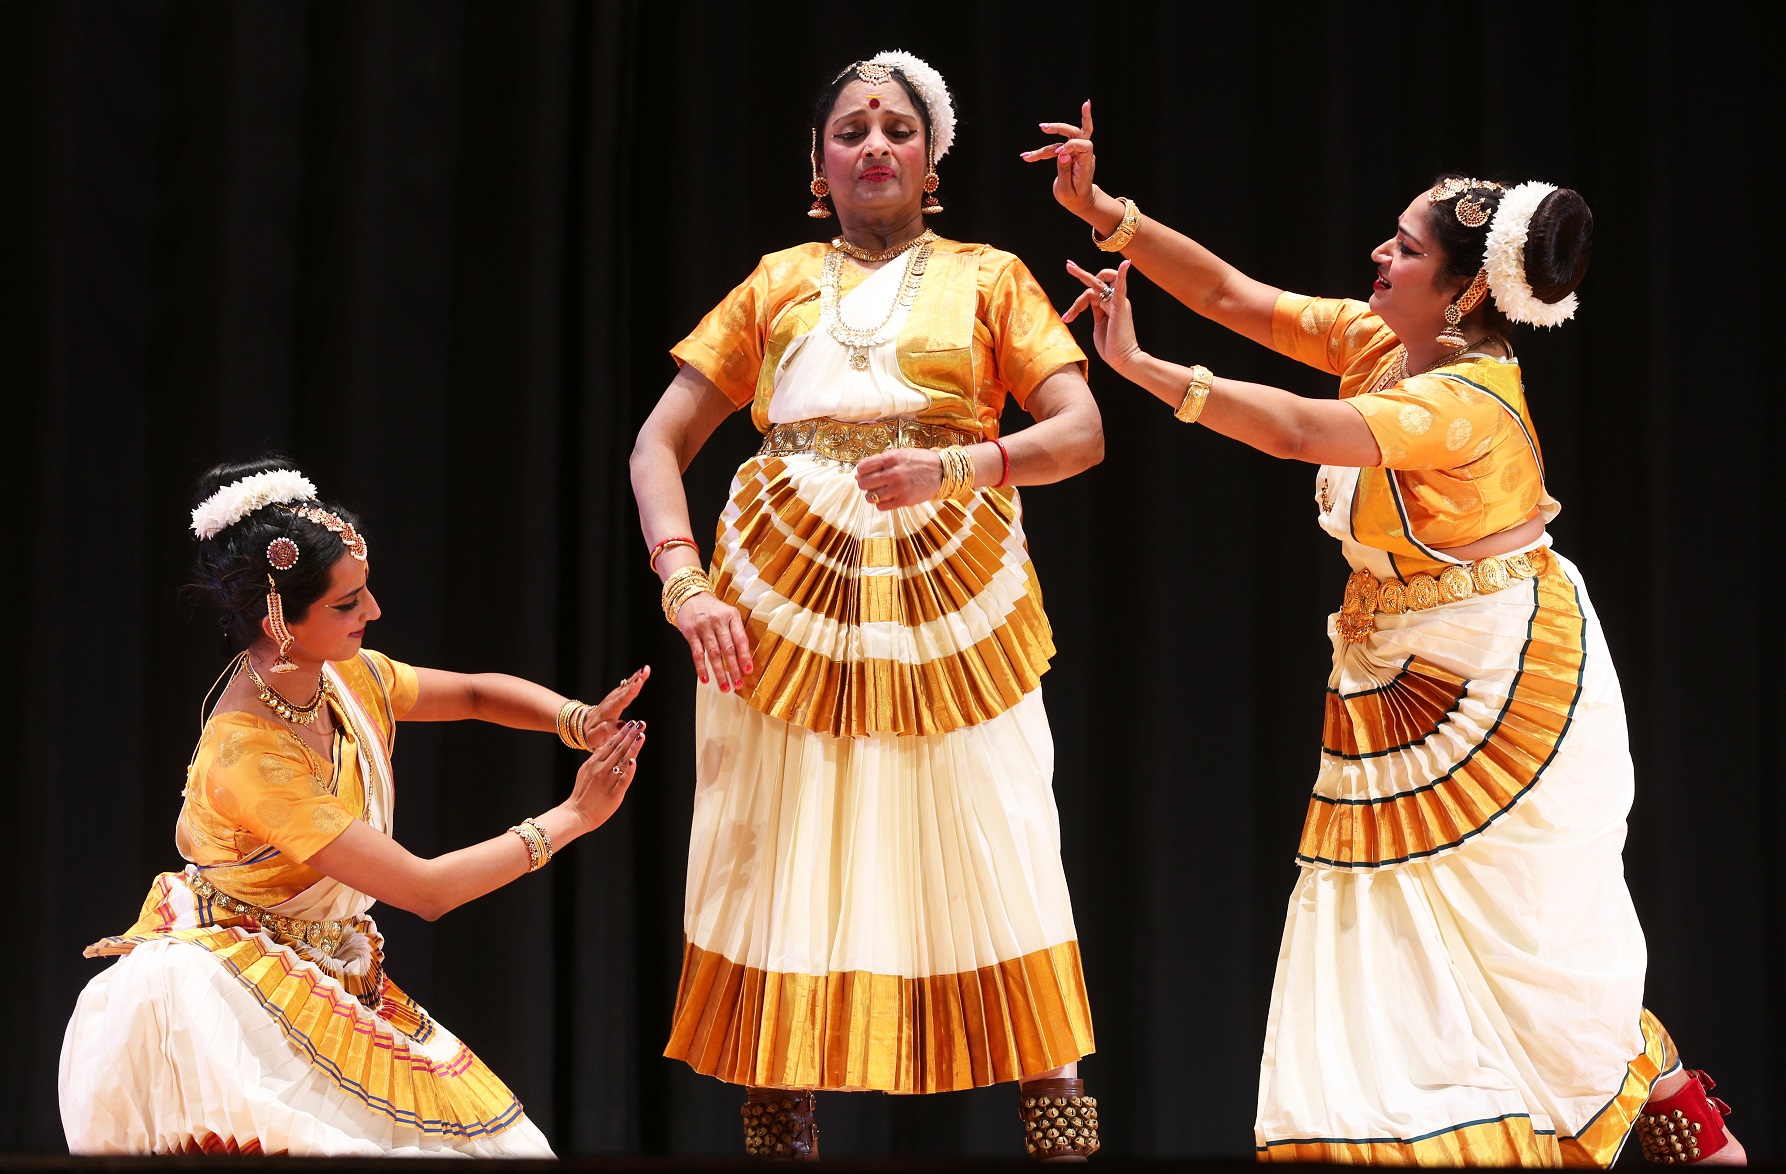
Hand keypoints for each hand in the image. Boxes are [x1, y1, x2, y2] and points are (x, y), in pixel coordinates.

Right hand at [562, 720, 644, 833]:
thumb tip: (609, 747)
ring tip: (641, 735)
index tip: (631, 723)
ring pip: (622, 760)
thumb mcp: (586, 771)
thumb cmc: (583, 793)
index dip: (622, 733)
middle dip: (630, 735)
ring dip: (633, 747)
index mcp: (594, 762)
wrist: (576, 814)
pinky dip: (629, 770)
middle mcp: (601, 768)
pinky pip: (623, 780)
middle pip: (618, 748)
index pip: (610, 744)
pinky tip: (634, 761)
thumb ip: (598, 759)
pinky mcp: (614, 793)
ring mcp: (607, 780)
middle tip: (641, 723)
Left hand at [579, 665, 649, 747]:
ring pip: (626, 686)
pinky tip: (642, 672)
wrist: (584, 725)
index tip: (638, 682)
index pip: (621, 700)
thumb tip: (622, 724)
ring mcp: (614, 697)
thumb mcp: (594, 737)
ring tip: (646, 669)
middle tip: (645, 671)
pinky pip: (626, 686)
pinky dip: (635, 679)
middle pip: (625, 690)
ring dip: (637, 677)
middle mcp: (611, 701)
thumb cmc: (591, 734)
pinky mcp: (617, 696)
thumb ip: (605, 730)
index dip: (630, 691)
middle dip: (636, 681)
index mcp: (607, 712)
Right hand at [675, 591, 752, 692]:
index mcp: (732, 616)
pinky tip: (705, 679)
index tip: (748, 671)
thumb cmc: (714, 609)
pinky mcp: (691, 633)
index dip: (745, 656)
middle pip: (728, 649)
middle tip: (738, 684)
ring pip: (713, 654)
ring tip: (725, 687)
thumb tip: (744, 659)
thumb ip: (736, 632)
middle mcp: (718, 621)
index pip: (740, 639)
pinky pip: (697, 654)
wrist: (691, 596)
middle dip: (733, 669)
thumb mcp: (729, 614)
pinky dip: (701, 668)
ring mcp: (704, 627)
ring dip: (719, 673)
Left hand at [855, 447, 945, 509]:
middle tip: (870, 484)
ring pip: (871, 496)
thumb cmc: (919, 461)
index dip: (861, 472)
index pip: (863, 467)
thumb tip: (858, 474)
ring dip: (871, 495)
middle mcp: (893, 473)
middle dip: (864, 484)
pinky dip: (881, 503)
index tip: (864, 474)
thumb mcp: (900, 454)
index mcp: (891, 458)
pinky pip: (881, 506)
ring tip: (879, 492)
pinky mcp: (904, 500)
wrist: (942, 471)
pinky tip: (887, 498)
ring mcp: (898, 488)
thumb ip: (880, 462)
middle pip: (864, 483)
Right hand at [1021, 100, 1096, 217]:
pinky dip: (1046, 145)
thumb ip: (1065, 171)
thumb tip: (1062, 154)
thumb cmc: (1074, 197)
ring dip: (1053, 131)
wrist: (1081, 200)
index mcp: (1086, 165)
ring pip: (1067, 135)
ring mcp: (1077, 152)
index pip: (1084, 146)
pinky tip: (1034, 144)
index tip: (1058, 153)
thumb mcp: (1066, 190)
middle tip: (1043, 127)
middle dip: (1061, 128)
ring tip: (1040, 128)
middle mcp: (1083, 155)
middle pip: (1076, 133)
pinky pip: (1059, 144)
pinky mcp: (1070, 153)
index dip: (1071, 145)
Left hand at [1061, 259, 1142, 375]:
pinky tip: (1126, 264)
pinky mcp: (1120, 308)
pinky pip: (1121, 287)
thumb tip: (1087, 303)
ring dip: (1081, 277)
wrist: (1123, 359)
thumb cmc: (1112, 346)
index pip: (1091, 294)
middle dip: (1081, 273)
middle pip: (1095, 283)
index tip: (1066, 318)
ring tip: (1069, 267)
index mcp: (1109, 305)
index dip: (1077, 304)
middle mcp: (1114, 301)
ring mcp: (1118, 303)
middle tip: (1068, 265)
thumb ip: (1096, 311)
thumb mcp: (1099, 325)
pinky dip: (1123, 274)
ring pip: (1097, 285)